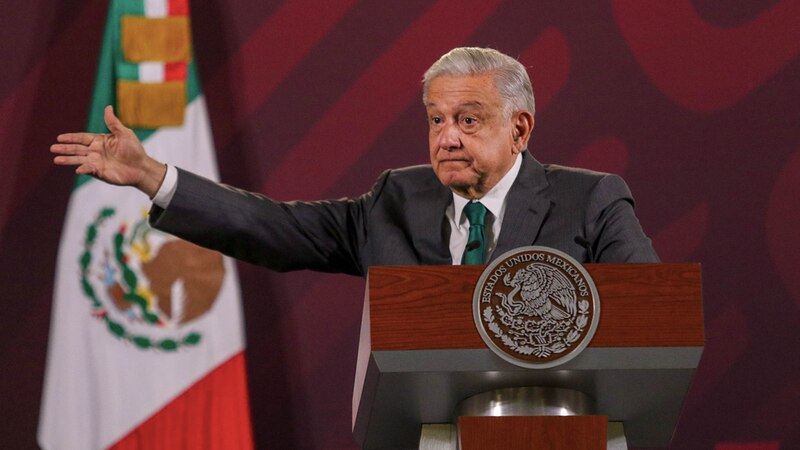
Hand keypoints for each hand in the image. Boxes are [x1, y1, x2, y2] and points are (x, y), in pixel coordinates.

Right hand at [51, 105, 165, 196]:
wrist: (141, 167)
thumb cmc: (134, 150)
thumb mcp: (124, 133)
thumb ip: (113, 123)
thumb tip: (108, 107)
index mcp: (99, 141)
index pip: (81, 138)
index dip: (70, 138)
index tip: (59, 138)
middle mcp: (95, 151)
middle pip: (77, 149)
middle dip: (65, 148)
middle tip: (52, 148)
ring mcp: (96, 162)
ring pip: (79, 160)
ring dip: (68, 160)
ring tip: (56, 160)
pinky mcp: (100, 172)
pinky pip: (89, 169)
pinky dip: (83, 169)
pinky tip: (77, 169)